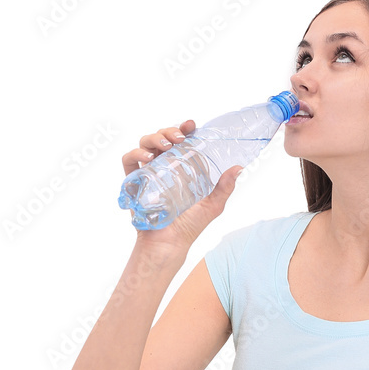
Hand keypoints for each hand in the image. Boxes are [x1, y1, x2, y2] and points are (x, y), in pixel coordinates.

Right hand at [121, 118, 243, 251]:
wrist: (169, 244)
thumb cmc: (189, 226)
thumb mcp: (212, 205)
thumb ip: (225, 187)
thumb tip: (239, 167)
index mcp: (181, 169)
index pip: (181, 142)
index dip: (184, 129)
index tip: (191, 125)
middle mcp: (163, 167)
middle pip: (162, 139)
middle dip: (169, 131)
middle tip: (179, 137)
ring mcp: (147, 173)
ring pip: (145, 144)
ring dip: (154, 138)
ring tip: (166, 145)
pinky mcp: (133, 182)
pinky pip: (128, 161)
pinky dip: (135, 153)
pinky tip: (147, 157)